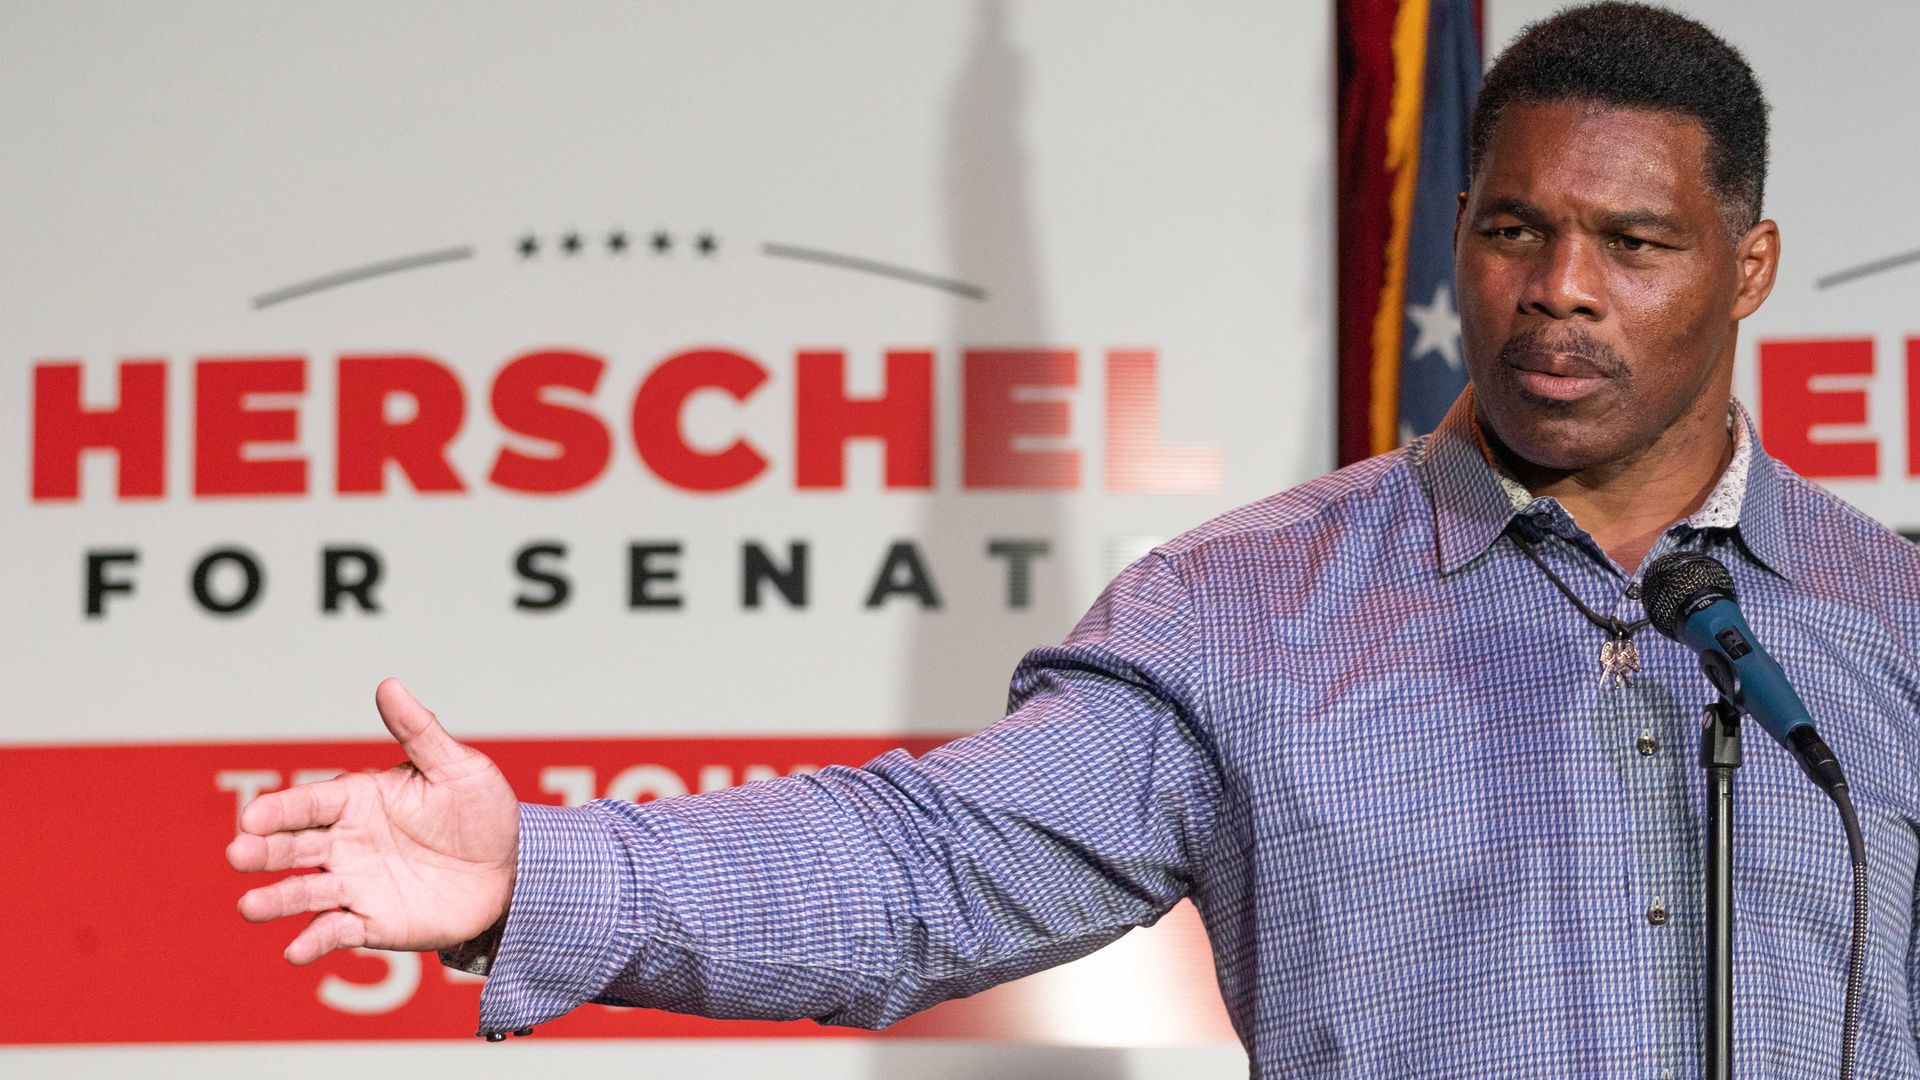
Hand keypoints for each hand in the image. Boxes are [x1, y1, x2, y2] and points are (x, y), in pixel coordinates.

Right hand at [227, 678, 518, 964]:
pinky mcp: (372, 923)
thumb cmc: (482, 812)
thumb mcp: (457, 767)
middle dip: (263, 852)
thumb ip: (419, 732)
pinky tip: (294, 950)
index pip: (310, 803)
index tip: (252, 818)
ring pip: (304, 892)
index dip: (280, 810)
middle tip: (237, 856)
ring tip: (249, 906)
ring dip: (275, 900)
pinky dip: (313, 941)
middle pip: (293, 846)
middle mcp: (347, 843)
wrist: (513, 870)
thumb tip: (388, 684)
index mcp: (359, 800)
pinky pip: (335, 932)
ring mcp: (356, 884)